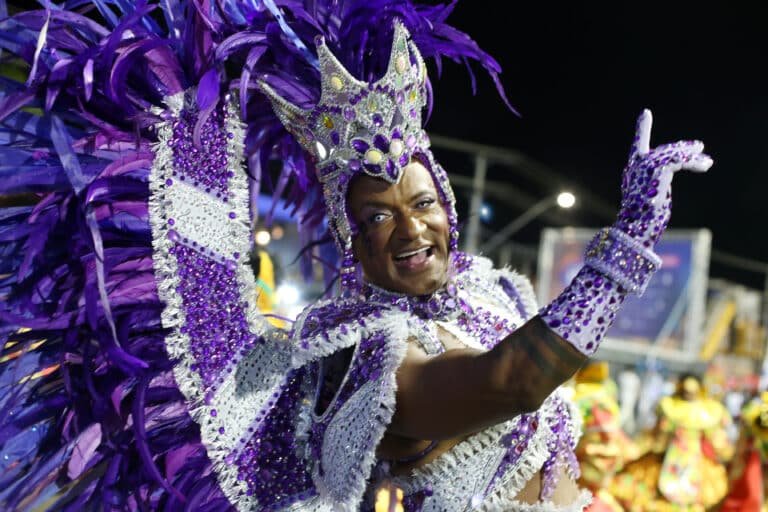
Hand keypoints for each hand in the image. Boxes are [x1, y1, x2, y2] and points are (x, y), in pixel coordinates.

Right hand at [615, 109, 711, 246]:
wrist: (635, 230)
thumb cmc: (641, 224)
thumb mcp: (649, 201)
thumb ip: (654, 188)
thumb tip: (659, 192)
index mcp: (632, 174)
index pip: (637, 147)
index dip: (642, 129)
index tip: (645, 113)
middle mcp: (636, 167)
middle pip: (663, 150)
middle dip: (683, 148)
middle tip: (700, 147)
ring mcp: (645, 166)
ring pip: (673, 153)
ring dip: (692, 155)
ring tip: (707, 162)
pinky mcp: (657, 169)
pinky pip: (678, 159)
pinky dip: (693, 162)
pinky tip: (705, 166)